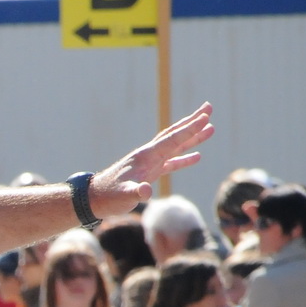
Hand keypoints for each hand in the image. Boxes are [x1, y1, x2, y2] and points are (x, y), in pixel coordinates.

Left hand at [89, 103, 213, 217]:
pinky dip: (184, 158)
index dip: (190, 129)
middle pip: (175, 134)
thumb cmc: (108, 196)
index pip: (172, 139)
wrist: (94, 199)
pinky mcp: (149, 173)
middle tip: (209, 107)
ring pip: (175, 146)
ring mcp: (150, 163)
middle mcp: (149, 155)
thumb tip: (146, 192)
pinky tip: (197, 156)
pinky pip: (171, 162)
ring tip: (211, 127)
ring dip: (192, 137)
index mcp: (146, 156)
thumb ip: (136, 192)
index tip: (206, 116)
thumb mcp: (123, 195)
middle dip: (193, 122)